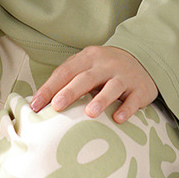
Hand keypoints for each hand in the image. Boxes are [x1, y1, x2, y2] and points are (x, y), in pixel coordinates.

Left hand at [29, 45, 158, 124]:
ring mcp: (124, 76)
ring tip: (89, 113)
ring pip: (112, 86)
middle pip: (86, 77)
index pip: (65, 72)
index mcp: (88, 58)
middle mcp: (105, 65)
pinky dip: (127, 109)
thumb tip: (38, 101)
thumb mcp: (87, 66)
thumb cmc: (104, 69)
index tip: (35, 105)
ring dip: (101, 99)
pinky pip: (134, 99)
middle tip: (57, 106)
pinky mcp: (140, 89)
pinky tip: (118, 119)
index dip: (49, 88)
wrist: (142, 59)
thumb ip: (67, 79)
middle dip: (70, 91)